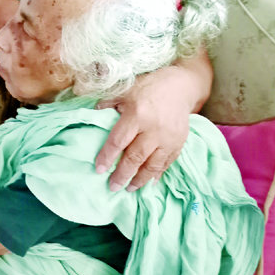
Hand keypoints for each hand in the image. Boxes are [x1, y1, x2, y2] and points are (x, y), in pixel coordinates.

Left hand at [95, 66, 191, 191]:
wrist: (180, 85)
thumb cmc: (147, 87)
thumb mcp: (124, 90)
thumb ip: (108, 104)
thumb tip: (93, 116)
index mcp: (137, 114)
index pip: (119, 140)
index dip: (108, 156)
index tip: (99, 170)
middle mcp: (154, 129)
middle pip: (136, 157)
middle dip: (123, 175)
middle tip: (112, 187)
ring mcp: (169, 138)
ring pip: (153, 165)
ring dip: (140, 179)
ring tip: (129, 189)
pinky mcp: (180, 142)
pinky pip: (167, 163)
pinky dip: (157, 174)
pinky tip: (149, 182)